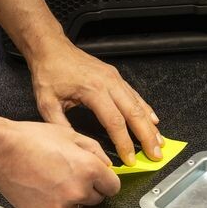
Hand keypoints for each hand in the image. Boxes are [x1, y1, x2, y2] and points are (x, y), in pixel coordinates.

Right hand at [0, 119, 120, 207]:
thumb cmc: (30, 139)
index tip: (100, 180)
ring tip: (51, 179)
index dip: (106, 181)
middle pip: (96, 200)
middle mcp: (78, 191)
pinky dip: (51, 203)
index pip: (113, 187)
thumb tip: (106, 164)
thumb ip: (95, 151)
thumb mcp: (69, 135)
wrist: (0, 151)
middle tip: (69, 174)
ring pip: (76, 207)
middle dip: (88, 189)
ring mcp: (60, 206)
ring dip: (70, 197)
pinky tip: (40, 187)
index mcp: (89, 170)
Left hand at [29, 39, 162, 165]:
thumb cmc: (49, 73)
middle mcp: (109, 83)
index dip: (124, 143)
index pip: (115, 123)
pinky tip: (153, 120)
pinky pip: (135, 95)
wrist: (51, 48)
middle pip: (134, 114)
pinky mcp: (115, 76)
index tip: (130, 159)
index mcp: (93, 91)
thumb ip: (62, 126)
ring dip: (150, 125)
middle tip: (156, 155)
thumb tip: (77, 147)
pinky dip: (146, 109)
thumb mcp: (47, 103)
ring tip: (159, 142)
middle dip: (147, 137)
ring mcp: (115, 78)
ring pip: (138, 105)